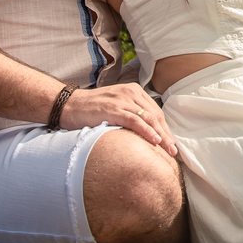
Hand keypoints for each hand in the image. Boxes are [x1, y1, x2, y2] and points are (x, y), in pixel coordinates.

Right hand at [59, 83, 177, 156]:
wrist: (68, 105)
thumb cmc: (91, 110)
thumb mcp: (115, 108)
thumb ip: (130, 114)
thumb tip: (145, 133)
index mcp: (134, 91)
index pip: (154, 112)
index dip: (164, 128)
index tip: (170, 143)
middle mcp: (131, 93)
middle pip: (155, 115)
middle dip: (166, 134)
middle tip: (173, 151)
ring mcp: (123, 100)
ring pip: (149, 119)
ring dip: (161, 135)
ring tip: (169, 149)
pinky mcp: (114, 109)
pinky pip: (135, 121)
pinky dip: (147, 131)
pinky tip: (155, 141)